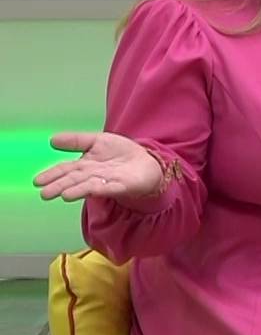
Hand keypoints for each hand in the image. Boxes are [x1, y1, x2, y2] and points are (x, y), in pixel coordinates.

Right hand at [34, 131, 164, 202]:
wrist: (148, 162)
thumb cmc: (121, 153)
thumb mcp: (97, 141)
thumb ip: (76, 141)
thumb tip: (51, 140)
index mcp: (85, 165)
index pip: (66, 170)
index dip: (52, 175)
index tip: (37, 181)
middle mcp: (94, 176)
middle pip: (74, 180)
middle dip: (60, 186)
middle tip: (45, 194)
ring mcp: (108, 182)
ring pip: (90, 186)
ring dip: (77, 190)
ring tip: (63, 195)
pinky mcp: (123, 186)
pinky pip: (111, 187)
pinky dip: (102, 189)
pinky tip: (93, 190)